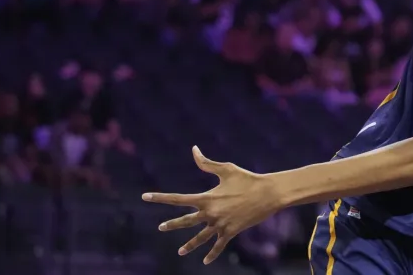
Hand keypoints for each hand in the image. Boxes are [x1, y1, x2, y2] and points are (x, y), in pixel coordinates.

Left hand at [143, 146, 279, 264]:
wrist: (268, 194)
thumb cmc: (247, 179)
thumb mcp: (226, 169)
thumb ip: (207, 163)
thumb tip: (194, 150)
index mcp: (207, 197)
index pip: (178, 198)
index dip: (160, 198)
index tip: (145, 197)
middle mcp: (210, 213)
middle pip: (186, 221)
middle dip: (173, 224)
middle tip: (161, 227)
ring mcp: (220, 224)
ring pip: (200, 237)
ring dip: (189, 245)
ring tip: (180, 252)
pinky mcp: (231, 231)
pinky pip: (219, 245)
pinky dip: (212, 254)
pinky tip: (205, 261)